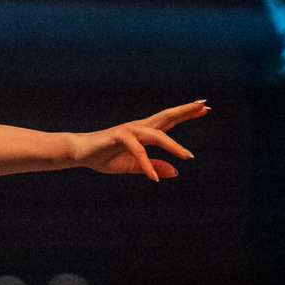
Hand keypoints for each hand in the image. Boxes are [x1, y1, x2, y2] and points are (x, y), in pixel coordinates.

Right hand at [68, 100, 207, 180]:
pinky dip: (147, 165)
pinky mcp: (119, 137)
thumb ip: (153, 167)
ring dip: (173, 145)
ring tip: (188, 156)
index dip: (186, 114)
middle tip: (204, 105)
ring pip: (156, 134)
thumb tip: (175, 172)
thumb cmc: (104, 157)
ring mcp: (129, 130)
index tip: (203, 108)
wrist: (79, 153)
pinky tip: (153, 178)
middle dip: (185, 111)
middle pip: (166, 117)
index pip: (168, 121)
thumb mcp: (133, 166)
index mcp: (143, 132)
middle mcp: (139, 127)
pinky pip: (138, 152)